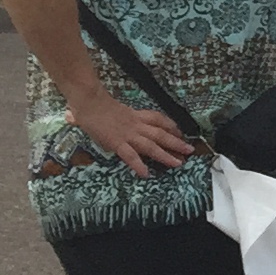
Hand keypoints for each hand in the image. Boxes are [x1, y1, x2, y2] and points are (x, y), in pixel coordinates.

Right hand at [66, 85, 191, 176]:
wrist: (88, 100)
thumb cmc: (93, 103)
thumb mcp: (107, 107)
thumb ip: (107, 114)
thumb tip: (85, 116)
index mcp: (135, 115)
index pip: (158, 119)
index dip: (171, 125)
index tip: (180, 132)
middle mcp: (136, 125)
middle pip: (161, 134)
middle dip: (176, 142)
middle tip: (190, 150)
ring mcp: (128, 134)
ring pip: (152, 146)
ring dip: (166, 155)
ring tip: (178, 163)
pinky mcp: (117, 142)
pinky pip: (131, 156)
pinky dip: (139, 165)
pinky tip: (146, 174)